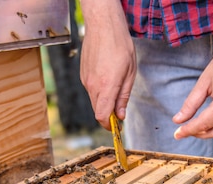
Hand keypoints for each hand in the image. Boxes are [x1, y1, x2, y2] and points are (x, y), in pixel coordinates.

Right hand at [80, 1, 135, 129]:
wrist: (103, 25)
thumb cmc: (120, 45)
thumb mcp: (130, 72)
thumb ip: (124, 96)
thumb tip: (121, 114)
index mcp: (106, 86)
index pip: (102, 116)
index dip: (108, 125)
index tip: (116, 127)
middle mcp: (92, 85)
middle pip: (97, 111)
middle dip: (108, 115)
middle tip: (119, 113)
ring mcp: (85, 80)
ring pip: (94, 100)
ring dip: (104, 101)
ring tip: (116, 88)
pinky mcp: (82, 75)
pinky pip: (91, 89)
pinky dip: (99, 91)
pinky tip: (107, 77)